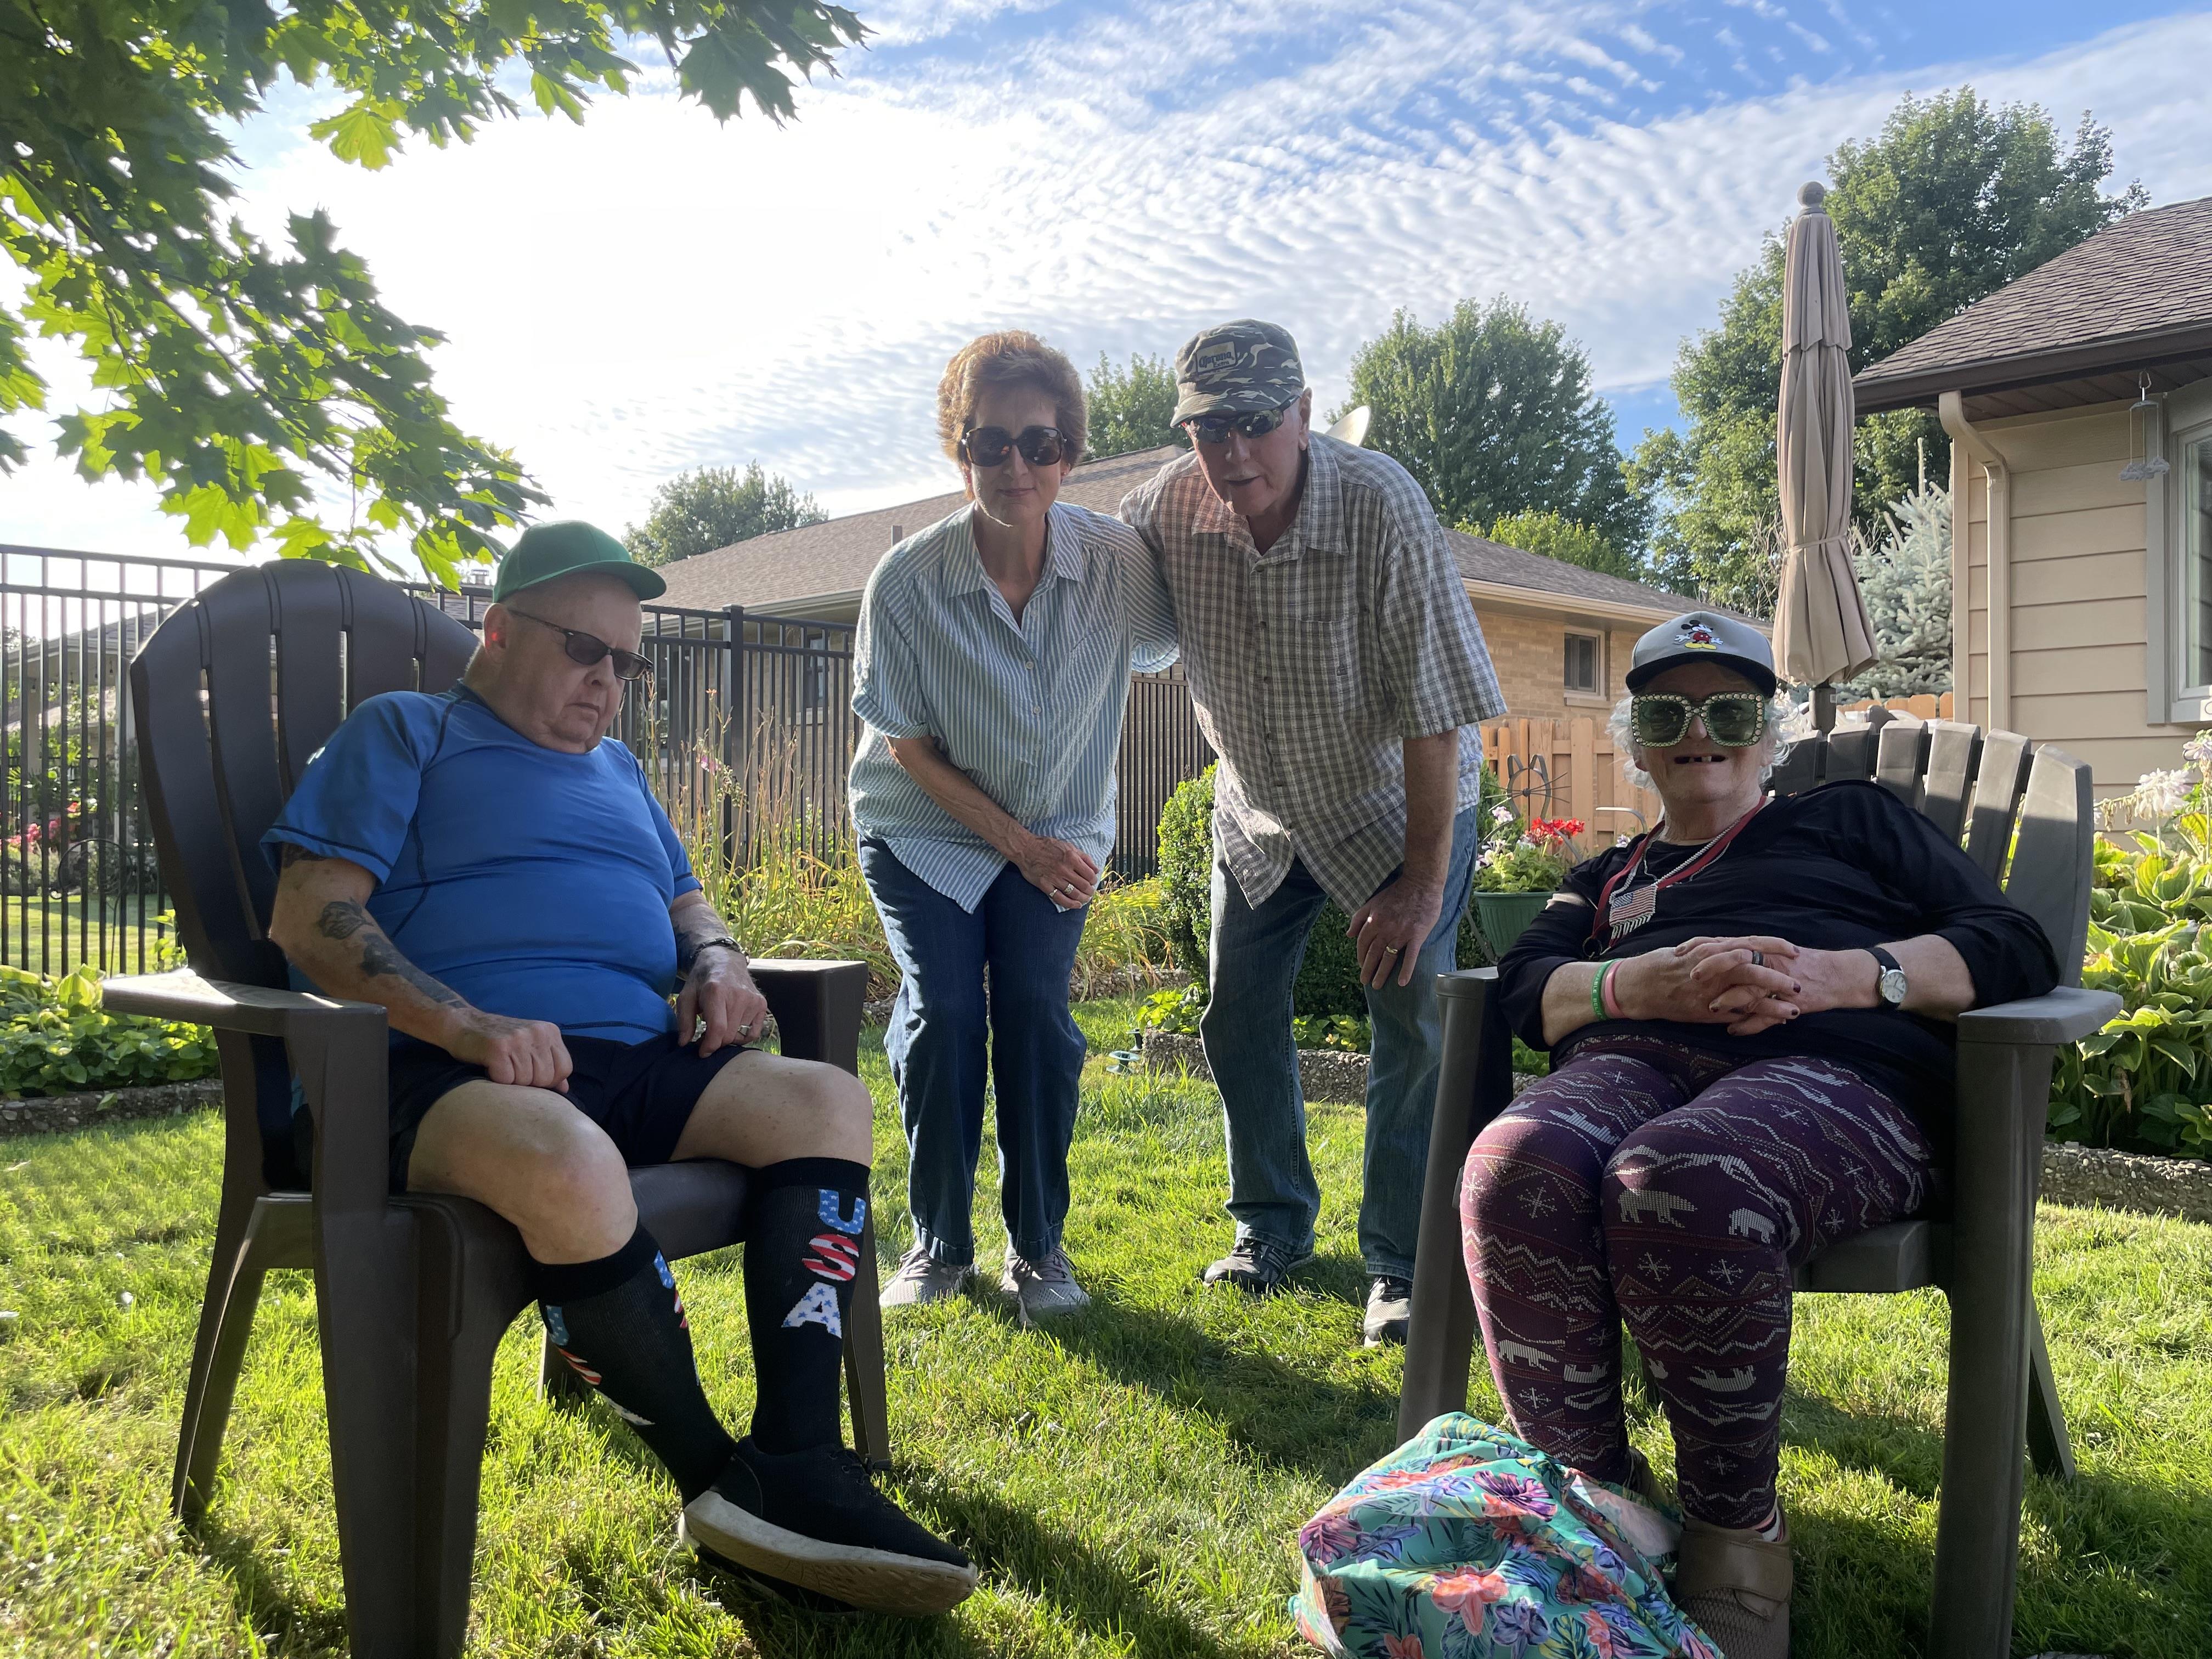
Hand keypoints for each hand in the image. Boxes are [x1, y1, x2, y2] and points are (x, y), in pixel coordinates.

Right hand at [445, 1011, 572, 1090]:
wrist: (462, 1024)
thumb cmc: (498, 1041)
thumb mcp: (529, 1046)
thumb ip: (549, 1065)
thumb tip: (565, 1089)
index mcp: (549, 1031)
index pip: (564, 1068)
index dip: (549, 1080)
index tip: (531, 1076)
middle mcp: (537, 1032)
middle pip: (546, 1078)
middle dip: (529, 1083)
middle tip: (512, 1070)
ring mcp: (518, 1039)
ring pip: (525, 1081)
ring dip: (511, 1082)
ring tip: (501, 1067)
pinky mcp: (498, 1048)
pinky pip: (506, 1080)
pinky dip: (496, 1080)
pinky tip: (490, 1067)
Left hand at [679, 949, 769, 1055]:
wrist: (725, 961)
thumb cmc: (703, 981)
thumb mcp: (686, 996)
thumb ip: (684, 1020)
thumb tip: (684, 1043)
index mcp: (716, 992)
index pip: (718, 1029)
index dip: (709, 1046)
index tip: (702, 1052)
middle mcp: (738, 996)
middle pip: (728, 1036)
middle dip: (715, 1042)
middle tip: (705, 1035)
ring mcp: (753, 1000)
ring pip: (739, 1036)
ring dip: (727, 1038)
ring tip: (718, 1027)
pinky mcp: (762, 1004)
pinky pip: (753, 1033)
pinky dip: (742, 1036)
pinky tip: (732, 1027)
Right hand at [1013, 832, 1099, 908]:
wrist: (1026, 848)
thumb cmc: (1048, 846)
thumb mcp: (1068, 846)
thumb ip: (1084, 857)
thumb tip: (1096, 869)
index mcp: (1072, 858)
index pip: (1089, 874)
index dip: (1093, 880)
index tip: (1092, 882)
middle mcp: (1064, 869)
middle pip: (1083, 885)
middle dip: (1089, 891)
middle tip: (1090, 892)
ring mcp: (1054, 878)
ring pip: (1074, 893)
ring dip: (1082, 898)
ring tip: (1085, 899)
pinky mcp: (1045, 885)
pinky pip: (1060, 898)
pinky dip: (1070, 904)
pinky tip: (1076, 905)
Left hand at [1348, 876, 1444, 988]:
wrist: (1421, 884)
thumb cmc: (1397, 892)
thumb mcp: (1373, 901)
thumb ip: (1359, 918)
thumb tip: (1349, 934)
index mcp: (1373, 920)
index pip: (1362, 943)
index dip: (1360, 955)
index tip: (1361, 964)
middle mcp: (1385, 928)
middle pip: (1373, 953)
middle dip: (1367, 969)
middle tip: (1365, 981)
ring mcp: (1401, 933)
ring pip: (1388, 957)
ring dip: (1381, 973)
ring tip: (1377, 985)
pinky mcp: (1417, 935)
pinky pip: (1410, 956)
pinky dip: (1406, 970)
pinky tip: (1401, 982)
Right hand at [1610, 939, 1801, 1033]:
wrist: (1638, 985)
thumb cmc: (1663, 965)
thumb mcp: (1690, 949)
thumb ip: (1716, 949)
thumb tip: (1742, 949)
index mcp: (1710, 949)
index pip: (1749, 943)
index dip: (1773, 947)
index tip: (1794, 950)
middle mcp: (1711, 967)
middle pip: (1753, 968)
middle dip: (1778, 976)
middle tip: (1799, 983)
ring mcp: (1709, 990)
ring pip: (1747, 993)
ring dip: (1773, 1001)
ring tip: (1794, 1008)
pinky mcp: (1704, 1010)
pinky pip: (1734, 1014)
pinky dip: (1755, 1018)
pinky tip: (1772, 1021)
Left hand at [1674, 936, 1878, 1034]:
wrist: (1837, 974)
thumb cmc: (1800, 966)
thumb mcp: (1769, 957)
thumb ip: (1744, 960)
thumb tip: (1715, 963)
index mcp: (1757, 948)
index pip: (1723, 941)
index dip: (1699, 946)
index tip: (1677, 952)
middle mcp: (1766, 959)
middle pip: (1733, 957)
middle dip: (1709, 965)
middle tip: (1689, 975)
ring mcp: (1778, 977)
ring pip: (1750, 984)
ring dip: (1729, 997)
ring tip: (1710, 1007)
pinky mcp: (1790, 997)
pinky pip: (1767, 1011)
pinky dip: (1750, 1023)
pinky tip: (1734, 1031)